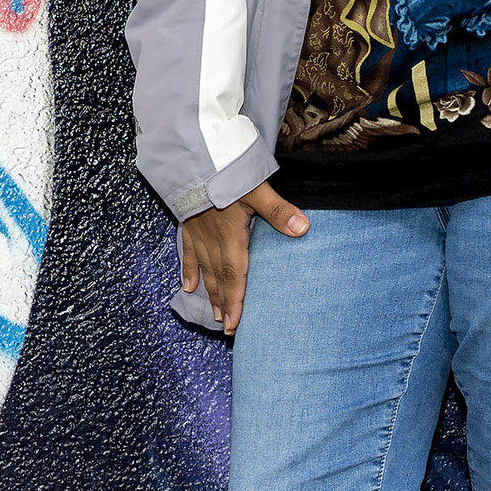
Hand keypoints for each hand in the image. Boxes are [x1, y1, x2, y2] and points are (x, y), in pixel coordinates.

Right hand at [179, 181, 308, 333]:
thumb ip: (278, 211)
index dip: (235, 301)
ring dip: (211, 293)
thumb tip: (303, 228)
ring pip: (205, 271)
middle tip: (227, 330)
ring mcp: (198, 235)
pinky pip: (188, 253)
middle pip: (220, 279)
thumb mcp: (256, 189)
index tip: (234, 325)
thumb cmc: (224, 175)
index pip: (235, 276)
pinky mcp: (189, 226)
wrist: (193, 161)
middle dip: (224, 305)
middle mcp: (213, 241)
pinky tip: (187, 287)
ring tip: (215, 315)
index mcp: (230, 237)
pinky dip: (189, 270)